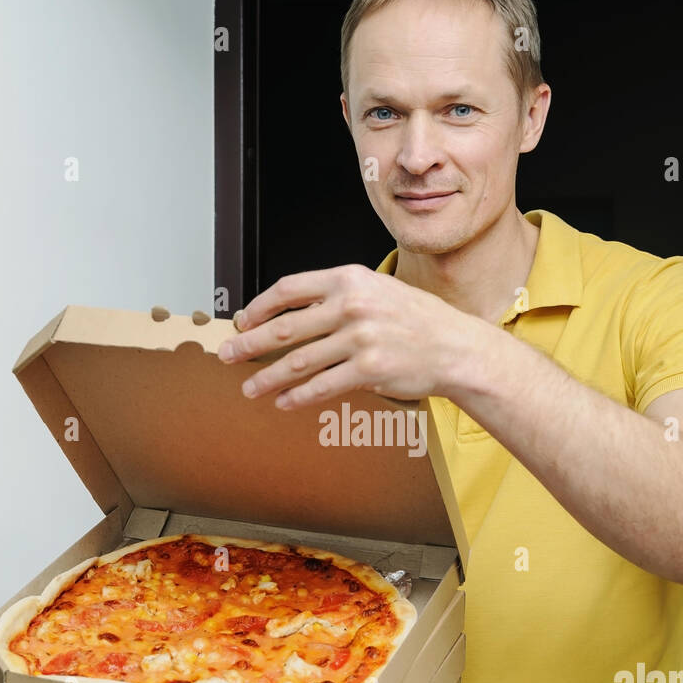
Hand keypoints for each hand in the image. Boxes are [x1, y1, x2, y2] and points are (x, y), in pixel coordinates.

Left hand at [217, 263, 477, 409]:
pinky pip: (322, 386)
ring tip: (250, 388)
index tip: (242, 322)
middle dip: (250, 345)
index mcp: (349, 280)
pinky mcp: (369, 369)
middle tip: (228, 356)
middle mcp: (352, 306)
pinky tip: (283, 402)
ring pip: (299, 361)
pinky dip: (297, 396)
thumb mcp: (376, 291)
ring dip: (268, 378)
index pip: (290, 290)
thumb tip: (290, 316)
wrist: (454, 346)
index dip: (259, 307)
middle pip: (285, 328)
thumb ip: (336, 298)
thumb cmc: (414, 320)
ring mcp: (361, 338)